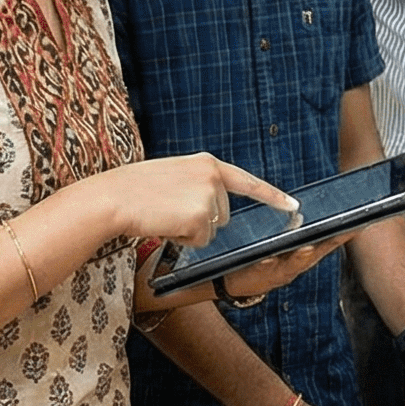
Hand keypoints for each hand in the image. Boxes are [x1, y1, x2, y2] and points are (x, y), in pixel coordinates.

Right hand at [113, 152, 296, 245]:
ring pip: (212, 230)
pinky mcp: (200, 217)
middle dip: (199, 219)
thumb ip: (197, 184)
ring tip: (164, 215)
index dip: (272, 196)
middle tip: (168, 210)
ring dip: (190, 230)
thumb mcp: (172, 175)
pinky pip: (200, 241)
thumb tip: (213, 208)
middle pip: (223, 214)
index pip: (247, 182)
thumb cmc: (133, 189)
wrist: (110, 198)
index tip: (294, 206)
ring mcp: (209, 196)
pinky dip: (182, 239)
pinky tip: (164, 224)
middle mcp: (213, 176)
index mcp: (206, 164)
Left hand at [216, 234, 349, 302]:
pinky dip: (266, 265)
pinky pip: (262, 269)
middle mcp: (294, 266)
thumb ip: (293, 230)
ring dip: (299, 258)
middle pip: (314, 255)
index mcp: (303, 255)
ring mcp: (277, 273)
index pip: (326, 243)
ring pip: (291, 265)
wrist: (235, 280)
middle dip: (326, 245)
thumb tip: (303, 211)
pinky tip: (267, 260)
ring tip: (306, 248)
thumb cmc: (262, 258)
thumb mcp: (281, 244)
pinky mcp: (257, 276)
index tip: (357, 226)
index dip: (342, 236)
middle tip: (340, 234)